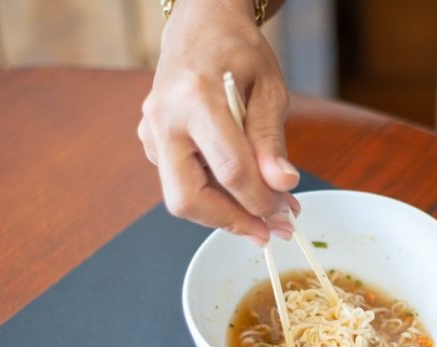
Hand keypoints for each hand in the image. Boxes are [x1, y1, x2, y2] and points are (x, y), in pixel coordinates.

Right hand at [138, 0, 298, 245]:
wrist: (200, 25)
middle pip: (188, 199)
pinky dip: (213, 194)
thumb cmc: (237, 51)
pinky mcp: (150, 143)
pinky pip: (182, 182)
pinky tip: (241, 188)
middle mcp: (164, 120)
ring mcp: (151, 133)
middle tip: (268, 232)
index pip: (230, 171)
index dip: (261, 202)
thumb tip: (282, 184)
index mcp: (196, 99)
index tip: (286, 215)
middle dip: (230, 223)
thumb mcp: (269, 88)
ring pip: (182, 197)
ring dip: (225, 212)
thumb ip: (272, 139)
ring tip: (265, 211)